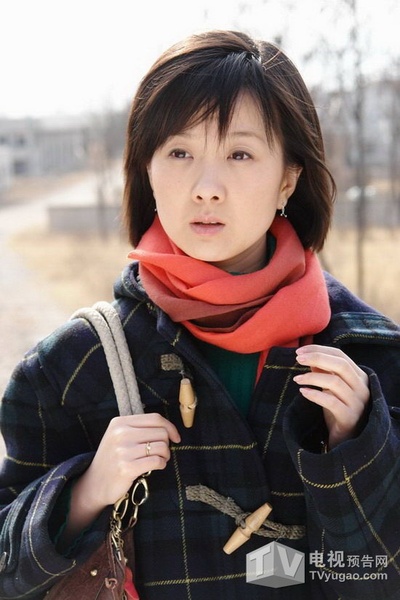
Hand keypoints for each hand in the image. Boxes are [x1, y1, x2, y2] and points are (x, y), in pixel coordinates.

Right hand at [65, 412, 179, 542]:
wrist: (94, 484)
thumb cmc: (113, 458)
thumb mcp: (120, 436)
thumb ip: (140, 428)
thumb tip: (169, 429)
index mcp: (119, 422)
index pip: (155, 418)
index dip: (170, 427)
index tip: (175, 438)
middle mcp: (121, 434)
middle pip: (161, 432)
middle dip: (167, 444)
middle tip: (161, 453)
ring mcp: (123, 451)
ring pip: (162, 446)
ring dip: (165, 455)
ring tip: (158, 460)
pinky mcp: (127, 468)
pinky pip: (157, 461)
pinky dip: (161, 464)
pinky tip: (156, 467)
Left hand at [293, 345, 369, 448]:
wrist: (347, 439)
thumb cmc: (337, 408)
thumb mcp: (330, 388)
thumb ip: (323, 371)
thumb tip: (308, 355)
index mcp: (359, 376)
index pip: (340, 355)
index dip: (319, 350)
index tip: (300, 350)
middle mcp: (362, 388)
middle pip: (340, 365)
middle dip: (317, 358)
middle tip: (297, 359)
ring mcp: (357, 403)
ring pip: (334, 382)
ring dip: (312, 377)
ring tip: (297, 379)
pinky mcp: (349, 418)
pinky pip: (331, 402)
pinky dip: (315, 395)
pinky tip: (302, 392)